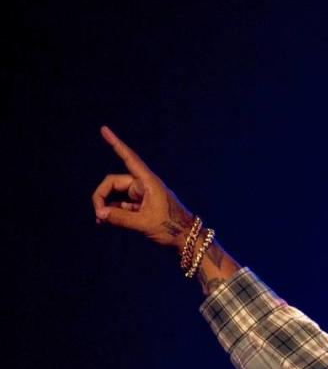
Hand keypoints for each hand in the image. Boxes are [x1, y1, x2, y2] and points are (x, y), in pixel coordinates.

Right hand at [91, 125, 193, 248]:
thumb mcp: (144, 224)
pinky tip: (106, 222)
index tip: (104, 129)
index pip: (128, 158)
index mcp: (147, 182)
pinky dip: (115, 213)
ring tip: (100, 222)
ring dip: (107, 207)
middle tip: (98, 215)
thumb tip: (100, 214)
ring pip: (117, 196)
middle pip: (114, 183)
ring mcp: (142, 196)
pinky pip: (123, 206)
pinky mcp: (142, 207)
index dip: (116, 144)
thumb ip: (120, 218)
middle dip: (103, 196)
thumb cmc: (171, 228)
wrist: (188, 240)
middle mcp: (143, 185)